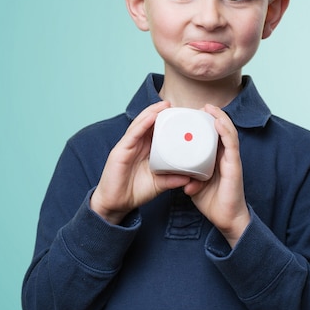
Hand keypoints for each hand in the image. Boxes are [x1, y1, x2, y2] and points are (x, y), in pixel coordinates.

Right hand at [90, 101, 190, 223]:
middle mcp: (137, 144)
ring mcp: (128, 146)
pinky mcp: (120, 151)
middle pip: (149, 123)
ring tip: (164, 105)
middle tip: (176, 105)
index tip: (183, 116)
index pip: (157, 131)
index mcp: (147, 149)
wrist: (116, 205)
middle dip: (161, 112)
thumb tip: (192, 177)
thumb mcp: (160, 184)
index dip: (168, 122)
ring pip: (140, 124)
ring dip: (152, 113)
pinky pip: (132, 134)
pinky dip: (142, 124)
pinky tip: (150, 117)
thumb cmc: (136, 191)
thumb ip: (173, 179)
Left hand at [184, 104, 250, 247]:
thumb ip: (185, 175)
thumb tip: (172, 172)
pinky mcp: (235, 165)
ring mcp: (232, 159)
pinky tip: (218, 122)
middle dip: (213, 116)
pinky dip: (225, 131)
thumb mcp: (193, 183)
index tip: (194, 113)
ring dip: (220, 118)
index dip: (206, 123)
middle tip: (202, 106)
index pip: (213, 135)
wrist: (226, 219)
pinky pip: (231, 144)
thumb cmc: (212, 201)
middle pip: (222, 130)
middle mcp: (226, 156)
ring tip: (209, 108)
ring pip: (228, 132)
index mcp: (217, 158)